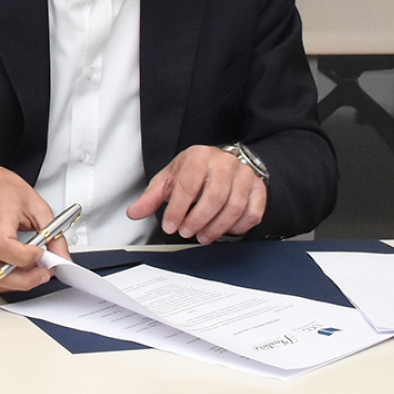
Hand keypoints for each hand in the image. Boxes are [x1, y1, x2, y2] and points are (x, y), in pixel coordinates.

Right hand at [0, 159, 68, 291]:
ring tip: (31, 267)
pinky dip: (5, 275)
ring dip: (17, 280)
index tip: (41, 253)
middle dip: (26, 280)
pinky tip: (15, 263)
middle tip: (44, 272)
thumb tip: (62, 256)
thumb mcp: (33, 203)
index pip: (3, 247)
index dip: (25, 257)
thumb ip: (52, 232)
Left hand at [127, 144, 266, 242]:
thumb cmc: (195, 171)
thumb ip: (152, 197)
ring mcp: (244, 175)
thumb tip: (134, 213)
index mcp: (198, 157)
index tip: (170, 226)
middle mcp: (224, 163)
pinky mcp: (258, 188)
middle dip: (197, 220)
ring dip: (217, 227)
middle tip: (186, 233)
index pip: (188, 185)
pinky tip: (225, 231)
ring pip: (234, 207)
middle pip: (213, 197)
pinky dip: (239, 227)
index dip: (178, 210)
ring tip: (203, 236)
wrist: (222, 162)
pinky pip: (253, 212)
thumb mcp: (170, 179)